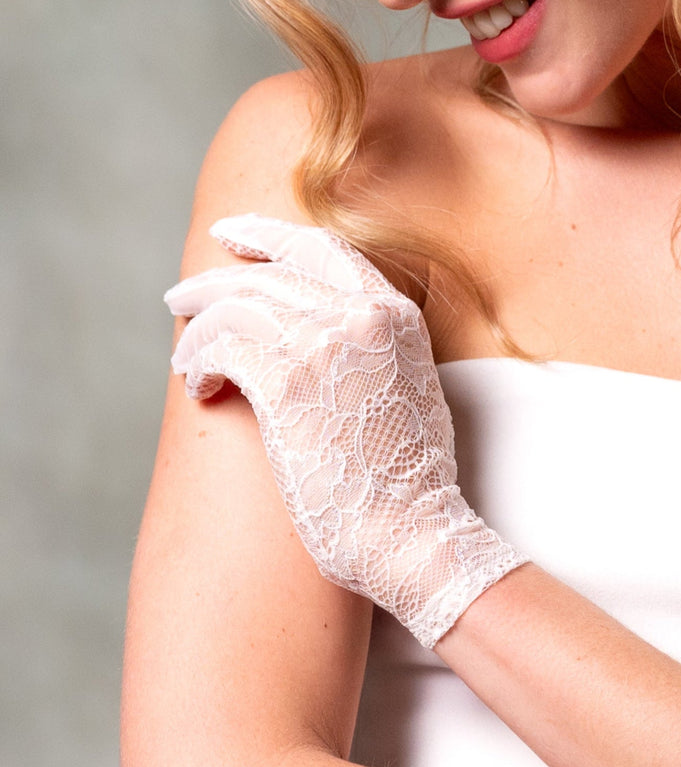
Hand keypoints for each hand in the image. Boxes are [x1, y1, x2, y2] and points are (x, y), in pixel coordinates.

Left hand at [164, 214, 526, 646]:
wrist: (412, 531)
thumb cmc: (408, 479)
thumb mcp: (410, 389)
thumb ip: (375, 348)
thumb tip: (319, 340)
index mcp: (395, 315)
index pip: (321, 248)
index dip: (270, 236)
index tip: (234, 239)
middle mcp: (361, 315)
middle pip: (268, 273)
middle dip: (214, 281)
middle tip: (181, 296)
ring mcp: (323, 345)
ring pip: (237, 306)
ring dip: (198, 328)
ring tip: (185, 356)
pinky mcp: (286, 383)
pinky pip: (222, 347)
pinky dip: (199, 360)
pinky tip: (198, 384)